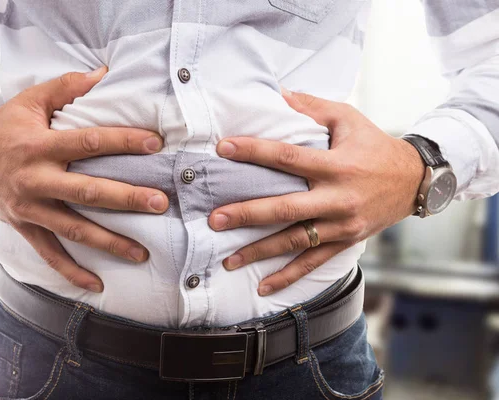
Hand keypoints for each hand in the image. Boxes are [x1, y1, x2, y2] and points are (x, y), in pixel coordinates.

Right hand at [0, 67, 168, 292]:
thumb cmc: (3, 128)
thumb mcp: (29, 101)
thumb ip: (66, 86)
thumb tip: (103, 73)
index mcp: (40, 146)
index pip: (89, 142)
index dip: (124, 142)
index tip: (155, 144)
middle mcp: (37, 180)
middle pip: (88, 192)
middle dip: (127, 198)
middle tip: (160, 203)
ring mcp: (31, 208)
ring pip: (75, 229)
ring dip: (110, 242)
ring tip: (142, 253)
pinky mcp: (25, 227)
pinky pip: (50, 255)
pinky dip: (72, 272)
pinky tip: (97, 285)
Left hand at [208, 90, 424, 295]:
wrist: (415, 181)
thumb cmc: (376, 145)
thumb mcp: (348, 118)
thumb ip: (311, 107)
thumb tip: (277, 93)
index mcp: (336, 164)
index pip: (287, 157)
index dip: (254, 151)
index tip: (223, 149)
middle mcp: (338, 198)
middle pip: (286, 209)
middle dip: (248, 215)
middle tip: (216, 219)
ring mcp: (342, 224)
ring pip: (295, 241)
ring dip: (260, 252)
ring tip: (228, 259)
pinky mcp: (346, 241)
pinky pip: (314, 262)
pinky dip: (289, 276)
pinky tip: (264, 286)